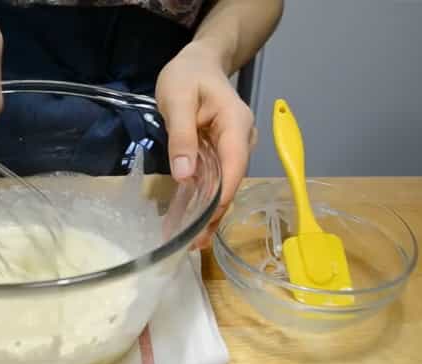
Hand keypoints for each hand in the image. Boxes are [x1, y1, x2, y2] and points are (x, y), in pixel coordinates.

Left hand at [156, 41, 257, 249]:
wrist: (199, 62)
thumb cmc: (188, 76)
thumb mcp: (178, 100)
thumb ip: (181, 137)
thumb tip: (185, 176)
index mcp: (237, 126)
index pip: (234, 169)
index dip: (220, 199)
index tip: (203, 226)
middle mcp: (243, 141)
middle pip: (232, 183)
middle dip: (213, 214)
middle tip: (191, 243)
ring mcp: (236, 148)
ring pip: (225, 185)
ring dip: (209, 213)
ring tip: (189, 241)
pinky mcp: (224, 154)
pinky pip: (217, 180)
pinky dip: (204, 200)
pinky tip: (191, 220)